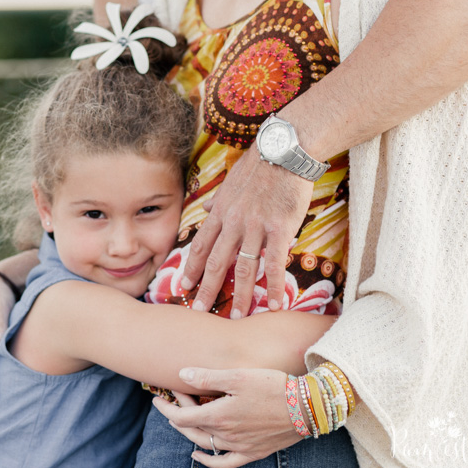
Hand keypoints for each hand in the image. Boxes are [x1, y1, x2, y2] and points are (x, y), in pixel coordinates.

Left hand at [152, 367, 300, 467]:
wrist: (307, 406)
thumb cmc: (273, 386)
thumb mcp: (238, 376)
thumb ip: (208, 377)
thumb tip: (181, 375)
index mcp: (219, 415)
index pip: (182, 417)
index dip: (167, 408)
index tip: (158, 397)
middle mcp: (226, 434)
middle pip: (191, 429)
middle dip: (176, 414)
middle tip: (169, 400)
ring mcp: (239, 446)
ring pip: (204, 443)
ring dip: (189, 432)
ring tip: (180, 419)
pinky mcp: (253, 453)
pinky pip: (225, 463)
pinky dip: (208, 460)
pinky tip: (197, 454)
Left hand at [180, 150, 311, 317]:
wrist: (285, 150)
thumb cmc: (260, 164)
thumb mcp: (231, 181)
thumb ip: (218, 200)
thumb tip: (205, 209)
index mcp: (221, 212)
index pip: (200, 246)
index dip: (190, 268)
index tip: (183, 286)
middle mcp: (233, 223)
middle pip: (216, 262)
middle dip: (206, 288)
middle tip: (199, 310)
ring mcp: (256, 227)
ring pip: (244, 268)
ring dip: (240, 295)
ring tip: (237, 317)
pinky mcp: (280, 229)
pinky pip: (275, 264)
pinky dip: (274, 286)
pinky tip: (275, 303)